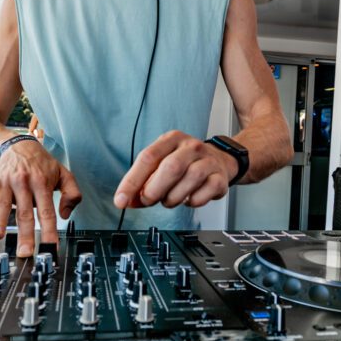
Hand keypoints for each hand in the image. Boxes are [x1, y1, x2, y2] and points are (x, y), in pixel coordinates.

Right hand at [0, 139, 81, 254]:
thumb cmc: (42, 164)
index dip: (49, 230)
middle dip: (25, 234)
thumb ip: (72, 193)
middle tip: (26, 252)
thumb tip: (65, 214)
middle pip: (24, 213)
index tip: (51, 246)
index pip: (47, 211)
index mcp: (42, 184)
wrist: (22, 145)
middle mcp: (25, 183)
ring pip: (4, 204)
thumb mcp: (64, 174)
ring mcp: (9, 181)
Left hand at [113, 130, 237, 209]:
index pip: (148, 157)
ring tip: (169, 200)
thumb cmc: (184, 163)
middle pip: (170, 167)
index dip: (132, 181)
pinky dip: (192, 201)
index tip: (121, 200)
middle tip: (148, 200)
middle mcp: (191, 146)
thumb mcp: (161, 163)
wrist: (219, 161)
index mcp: (172, 139)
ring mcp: (208, 160)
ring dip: (173, 198)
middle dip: (154, 190)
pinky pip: (205, 193)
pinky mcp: (220, 177)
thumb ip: (142, 180)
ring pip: (189, 180)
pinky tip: (188, 199)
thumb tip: (125, 200)